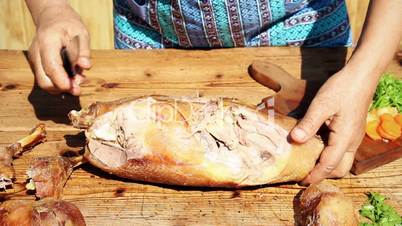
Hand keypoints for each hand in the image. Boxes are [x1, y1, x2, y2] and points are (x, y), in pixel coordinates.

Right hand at [28, 5, 90, 95]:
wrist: (52, 17)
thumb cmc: (68, 24)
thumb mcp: (82, 33)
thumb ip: (84, 51)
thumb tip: (85, 66)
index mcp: (47, 43)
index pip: (51, 68)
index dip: (63, 82)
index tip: (76, 89)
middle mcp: (36, 53)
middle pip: (44, 82)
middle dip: (62, 89)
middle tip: (79, 88)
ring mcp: (35, 60)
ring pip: (45, 83)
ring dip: (62, 87)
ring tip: (78, 79)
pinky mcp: (37, 65)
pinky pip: (47, 79)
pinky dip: (59, 82)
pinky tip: (72, 76)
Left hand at [290, 67, 376, 183]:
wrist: (360, 76)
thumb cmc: (342, 89)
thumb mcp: (321, 105)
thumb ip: (308, 124)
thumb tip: (294, 140)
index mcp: (345, 138)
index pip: (329, 165)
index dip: (314, 175)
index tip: (300, 180)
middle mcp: (352, 142)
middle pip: (339, 169)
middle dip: (323, 175)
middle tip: (303, 173)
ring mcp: (353, 137)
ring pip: (342, 161)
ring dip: (326, 166)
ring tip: (307, 162)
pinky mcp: (351, 131)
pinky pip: (341, 151)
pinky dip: (329, 155)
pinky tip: (314, 148)